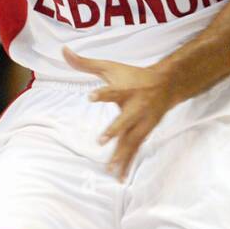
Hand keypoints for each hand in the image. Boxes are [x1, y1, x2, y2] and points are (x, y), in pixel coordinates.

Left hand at [63, 48, 176, 180]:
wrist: (166, 85)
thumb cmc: (132, 75)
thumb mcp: (110, 67)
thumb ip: (85, 63)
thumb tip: (63, 50)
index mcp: (126, 89)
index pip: (114, 91)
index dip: (103, 94)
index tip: (90, 96)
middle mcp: (136, 107)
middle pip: (125, 120)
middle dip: (114, 130)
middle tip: (101, 140)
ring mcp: (142, 122)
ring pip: (131, 140)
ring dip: (121, 155)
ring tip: (109, 169)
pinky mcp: (145, 132)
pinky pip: (135, 150)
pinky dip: (128, 164)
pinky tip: (119, 178)